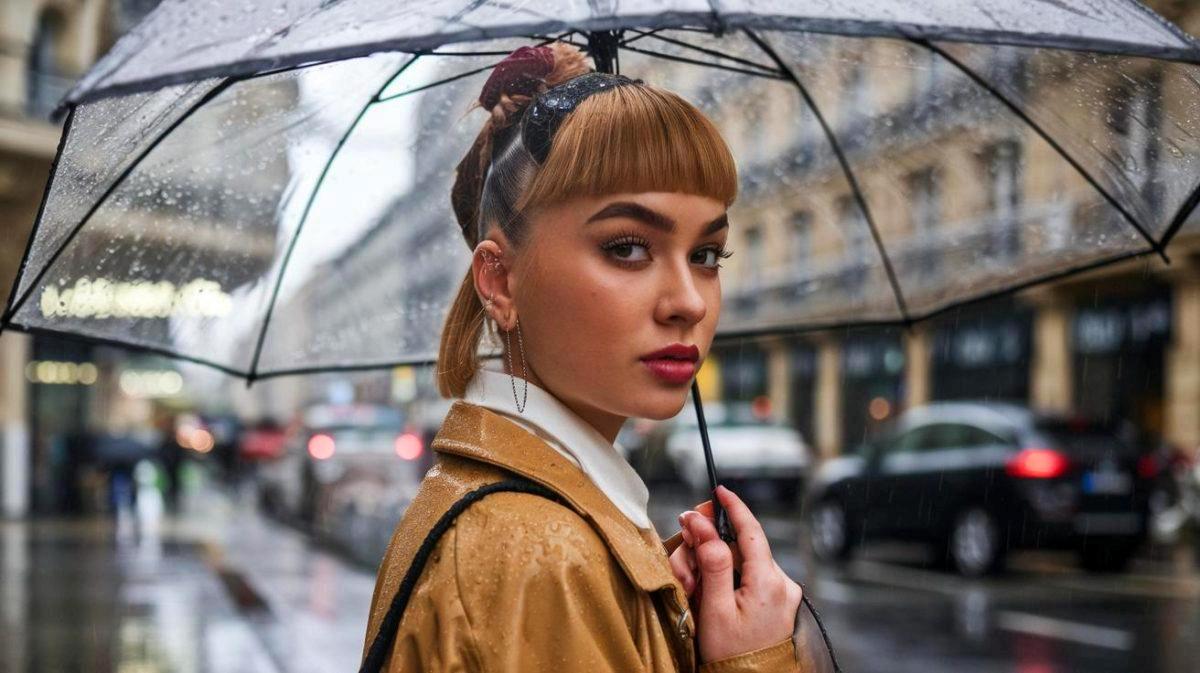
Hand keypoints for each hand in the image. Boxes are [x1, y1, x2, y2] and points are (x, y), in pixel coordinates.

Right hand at [667, 485, 801, 662]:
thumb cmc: (732, 656)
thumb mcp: (715, 609)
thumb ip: (713, 564)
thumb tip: (706, 527)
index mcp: (769, 582)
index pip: (751, 531)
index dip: (734, 508)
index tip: (720, 491)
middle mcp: (782, 583)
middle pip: (740, 546)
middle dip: (709, 547)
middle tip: (684, 558)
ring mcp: (782, 593)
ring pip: (742, 561)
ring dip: (714, 565)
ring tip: (692, 587)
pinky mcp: (777, 601)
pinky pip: (749, 576)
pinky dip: (727, 576)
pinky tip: (708, 590)